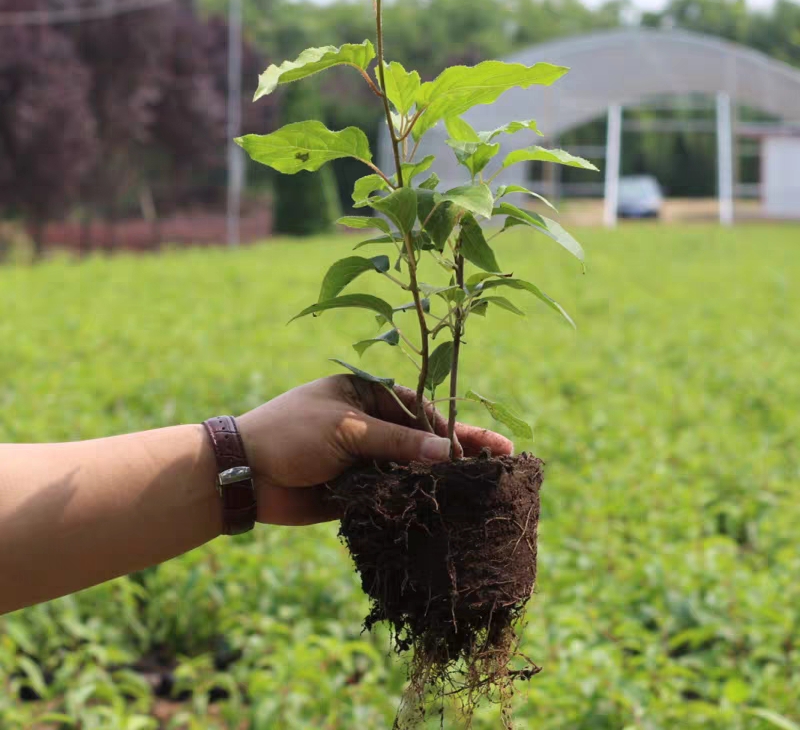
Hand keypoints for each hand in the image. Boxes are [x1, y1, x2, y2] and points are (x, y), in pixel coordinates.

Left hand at [235, 375, 512, 525]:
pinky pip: (394, 492)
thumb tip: (450, 451)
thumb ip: (400, 441)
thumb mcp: (348, 429)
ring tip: (484, 488)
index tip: (480, 449)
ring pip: (412, 466)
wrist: (242, 475)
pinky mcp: (358, 489)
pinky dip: (417, 498)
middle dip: (460, 449)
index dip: (453, 428)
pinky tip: (446, 508)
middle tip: (503, 459)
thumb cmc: (292, 434)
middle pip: (424, 437)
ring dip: (441, 477)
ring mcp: (365, 457)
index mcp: (368, 394)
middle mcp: (370, 423)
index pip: (422, 409)